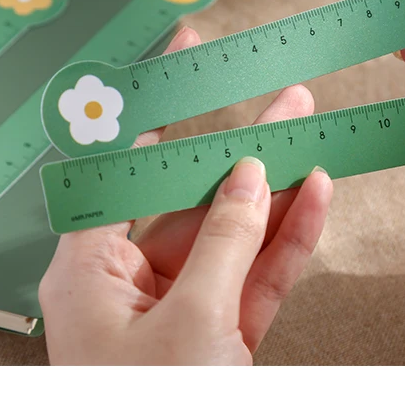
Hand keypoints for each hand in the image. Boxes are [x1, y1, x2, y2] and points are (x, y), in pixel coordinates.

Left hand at [39, 27, 333, 364]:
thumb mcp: (188, 324)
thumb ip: (222, 243)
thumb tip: (248, 178)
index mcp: (89, 273)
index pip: (120, 176)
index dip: (150, 118)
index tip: (176, 70)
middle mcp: (131, 283)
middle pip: (192, 199)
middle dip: (240, 150)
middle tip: (278, 102)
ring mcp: (183, 307)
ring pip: (234, 234)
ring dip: (276, 187)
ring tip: (309, 134)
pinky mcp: (222, 333)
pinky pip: (257, 275)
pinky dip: (288, 240)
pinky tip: (314, 197)